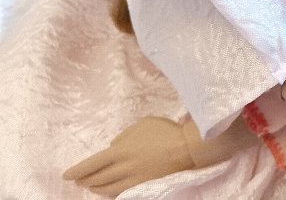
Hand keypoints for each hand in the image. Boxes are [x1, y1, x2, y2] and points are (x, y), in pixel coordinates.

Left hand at [63, 116, 193, 196]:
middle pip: (97, 179)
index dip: (77, 170)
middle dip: (85, 180)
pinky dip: (111, 193)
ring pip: (107, 189)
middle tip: (78, 180)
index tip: (66, 175)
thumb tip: (113, 147)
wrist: (186, 148)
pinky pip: (121, 193)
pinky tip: (109, 192)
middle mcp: (123, 168)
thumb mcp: (141, 124)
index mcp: (120, 151)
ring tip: (91, 187)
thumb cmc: (165, 131)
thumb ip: (124, 136)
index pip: (92, 164)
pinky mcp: (142, 186)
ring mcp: (133, 180)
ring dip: (95, 189)